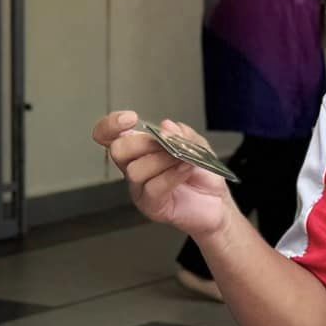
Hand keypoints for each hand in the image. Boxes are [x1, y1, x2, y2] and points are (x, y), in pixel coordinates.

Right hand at [92, 111, 232, 237]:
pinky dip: (171, 175)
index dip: (111, 125)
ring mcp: (140, 189)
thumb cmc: (202, 176)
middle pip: (117, 150)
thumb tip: (167, 126)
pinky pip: (152, 188)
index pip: (108, 136)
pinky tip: (185, 168)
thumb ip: (183, 135)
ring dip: (162, 160)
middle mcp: (134, 168)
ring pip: (135, 171)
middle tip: (165, 142)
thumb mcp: (198, 146)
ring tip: (183, 158)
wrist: (217, 203)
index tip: (130, 118)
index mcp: (139, 150)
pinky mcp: (151, 206)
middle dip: (142, 142)